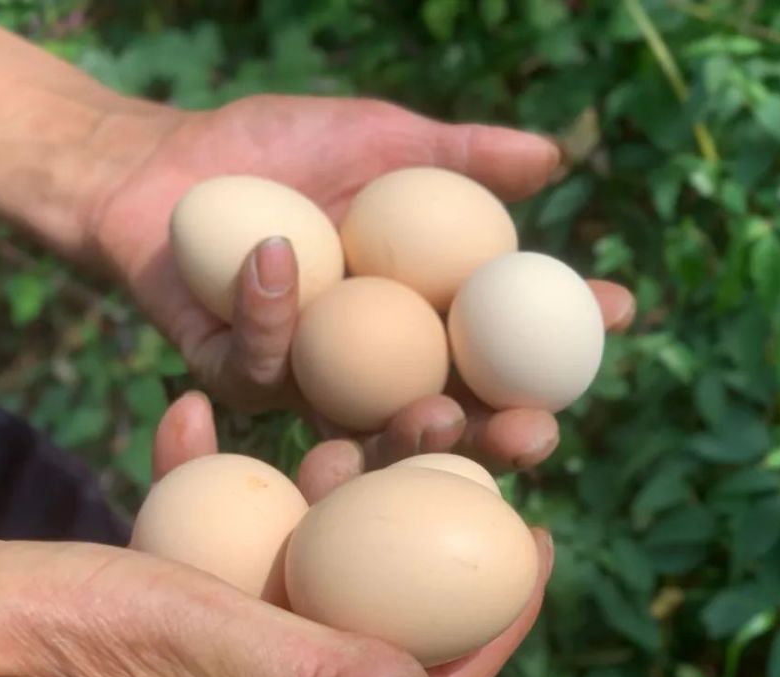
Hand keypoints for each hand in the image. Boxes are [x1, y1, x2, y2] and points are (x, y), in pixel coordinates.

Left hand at [89, 95, 635, 478]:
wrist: (161, 158)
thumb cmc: (274, 147)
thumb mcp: (379, 140)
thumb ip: (458, 156)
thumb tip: (553, 158)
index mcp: (415, 308)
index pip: (504, 333)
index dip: (563, 329)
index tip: (618, 309)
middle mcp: (370, 354)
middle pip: (450, 409)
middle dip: (496, 432)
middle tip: (536, 433)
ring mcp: (306, 375)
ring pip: (364, 425)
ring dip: (404, 424)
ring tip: (437, 411)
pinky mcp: (233, 375)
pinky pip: (264, 363)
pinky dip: (275, 311)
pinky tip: (277, 254)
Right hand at [152, 391, 553, 676]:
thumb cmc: (77, 650)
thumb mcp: (217, 658)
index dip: (495, 615)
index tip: (536, 535)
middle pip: (375, 596)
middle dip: (409, 514)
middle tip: (436, 437)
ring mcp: (219, 640)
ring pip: (302, 551)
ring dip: (319, 485)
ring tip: (327, 437)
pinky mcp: (162, 598)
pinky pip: (206, 529)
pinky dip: (205, 473)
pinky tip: (194, 415)